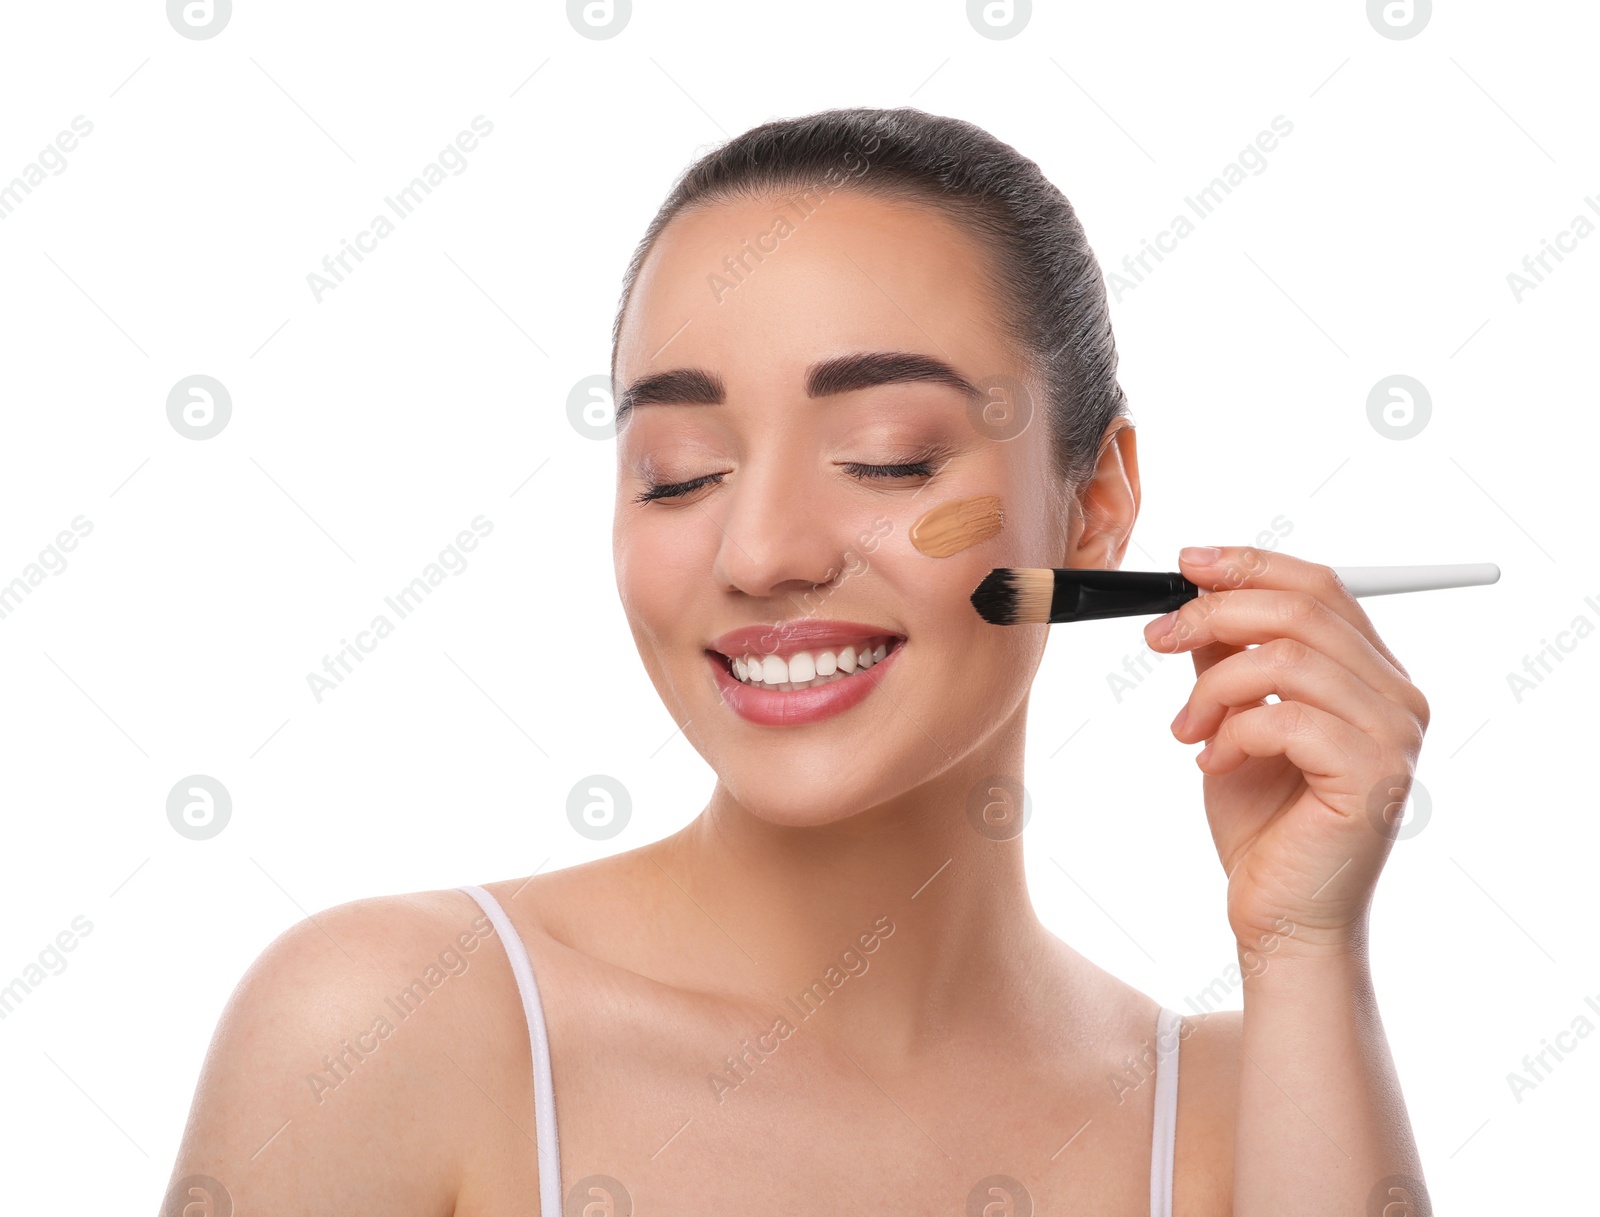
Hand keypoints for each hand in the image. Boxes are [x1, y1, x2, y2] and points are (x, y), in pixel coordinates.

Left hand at [1142, 546, 1430, 955]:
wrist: (1279, 917)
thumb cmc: (1260, 824)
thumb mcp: (1232, 719)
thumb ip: (1230, 658)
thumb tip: (1198, 592)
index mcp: (1373, 674)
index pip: (1320, 586)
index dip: (1250, 564)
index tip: (1185, 563)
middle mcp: (1398, 697)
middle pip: (1303, 608)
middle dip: (1215, 612)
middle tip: (1157, 638)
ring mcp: (1393, 736)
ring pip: (1286, 661)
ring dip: (1213, 688)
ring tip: (1184, 728)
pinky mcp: (1372, 776)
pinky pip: (1283, 719)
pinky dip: (1230, 734)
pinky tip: (1210, 763)